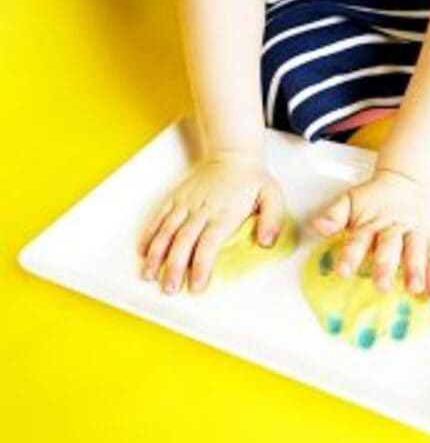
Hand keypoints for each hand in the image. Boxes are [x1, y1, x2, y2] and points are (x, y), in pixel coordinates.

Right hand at [138, 155, 283, 293]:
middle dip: (174, 267)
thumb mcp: (272, 197)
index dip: (201, 265)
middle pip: (183, 242)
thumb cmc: (252, 179)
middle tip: (169, 289)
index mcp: (224, 213)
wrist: (232, 154)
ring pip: (167, 231)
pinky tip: (143, 251)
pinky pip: (159, 217)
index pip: (209, 243)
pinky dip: (149, 234)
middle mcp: (201, 210)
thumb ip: (271, 221)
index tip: (196, 285)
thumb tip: (265, 243)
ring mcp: (186, 203)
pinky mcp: (176, 198)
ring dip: (156, 255)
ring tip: (148, 275)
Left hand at [310, 169, 429, 298]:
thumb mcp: (350, 201)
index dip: (351, 254)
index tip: (343, 272)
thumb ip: (334, 215)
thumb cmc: (375, 199)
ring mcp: (416, 232)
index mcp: (371, 221)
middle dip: (386, 265)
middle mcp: (395, 227)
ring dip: (416, 270)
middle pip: (390, 245)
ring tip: (414, 289)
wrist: (408, 181)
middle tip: (382, 285)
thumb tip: (317, 227)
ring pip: (417, 250)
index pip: (360, 238)